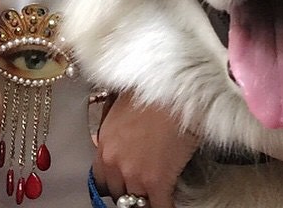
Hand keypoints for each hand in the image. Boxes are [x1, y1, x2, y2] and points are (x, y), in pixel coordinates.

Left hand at [92, 90, 198, 207]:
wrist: (182, 88)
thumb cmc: (159, 87)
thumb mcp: (125, 98)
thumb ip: (115, 119)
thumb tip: (118, 127)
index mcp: (105, 140)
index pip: (100, 178)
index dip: (114, 181)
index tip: (122, 182)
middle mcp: (114, 160)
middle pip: (116, 192)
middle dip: (129, 188)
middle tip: (142, 185)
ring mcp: (134, 173)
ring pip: (134, 202)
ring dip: (145, 199)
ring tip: (154, 196)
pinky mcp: (157, 181)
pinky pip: (158, 207)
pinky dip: (163, 207)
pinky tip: (169, 203)